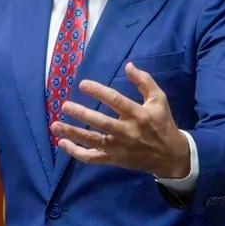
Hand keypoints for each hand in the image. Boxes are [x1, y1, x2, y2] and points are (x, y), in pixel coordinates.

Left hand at [51, 61, 189, 178]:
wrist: (170, 156)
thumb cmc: (162, 123)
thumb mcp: (159, 99)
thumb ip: (144, 81)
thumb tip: (128, 66)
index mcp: (138, 115)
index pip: (116, 101)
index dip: (98, 92)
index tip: (83, 84)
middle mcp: (127, 132)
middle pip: (100, 123)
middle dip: (81, 114)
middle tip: (65, 105)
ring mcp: (119, 148)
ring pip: (92, 141)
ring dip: (72, 133)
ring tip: (55, 125)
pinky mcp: (114, 160)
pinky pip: (92, 158)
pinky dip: (76, 152)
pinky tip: (62, 143)